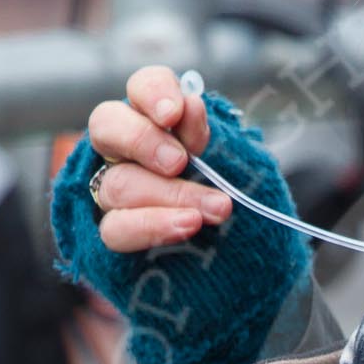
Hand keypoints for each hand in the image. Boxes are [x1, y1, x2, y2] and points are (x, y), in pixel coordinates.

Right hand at [50, 66, 313, 363]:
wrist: (256, 275)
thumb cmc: (250, 212)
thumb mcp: (247, 168)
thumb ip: (218, 138)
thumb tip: (192, 104)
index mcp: (163, 123)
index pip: (142, 87)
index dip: (154, 92)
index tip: (177, 112)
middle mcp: (129, 153)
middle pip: (107, 126)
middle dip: (143, 140)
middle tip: (181, 161)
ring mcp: (116, 195)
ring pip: (117, 183)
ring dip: (169, 194)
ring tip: (216, 210)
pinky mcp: (113, 238)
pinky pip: (114, 230)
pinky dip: (151, 226)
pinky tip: (187, 227)